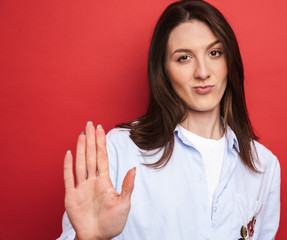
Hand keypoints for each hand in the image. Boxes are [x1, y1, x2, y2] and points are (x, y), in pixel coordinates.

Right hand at [63, 121, 135, 239]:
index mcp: (105, 182)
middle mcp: (92, 181)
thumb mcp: (124, 204)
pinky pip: (68, 178)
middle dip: (92, 140)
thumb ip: (127, 186)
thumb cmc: (112, 223)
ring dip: (81, 148)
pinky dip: (67, 166)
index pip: (103, 157)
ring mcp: (81, 187)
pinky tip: (69, 153)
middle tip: (90, 124)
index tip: (101, 129)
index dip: (102, 143)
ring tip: (82, 134)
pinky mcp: (71, 196)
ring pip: (80, 163)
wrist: (97, 237)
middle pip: (91, 156)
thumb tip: (133, 168)